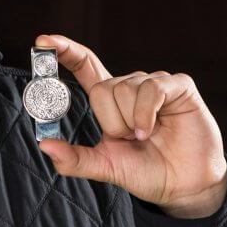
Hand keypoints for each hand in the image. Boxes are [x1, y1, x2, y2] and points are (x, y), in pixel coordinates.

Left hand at [34, 34, 226, 218]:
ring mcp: (155, 83)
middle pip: (103, 88)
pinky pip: (151, 88)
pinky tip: (152, 128)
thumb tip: (44, 144)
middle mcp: (131, 87)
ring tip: (146, 136)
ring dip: (131, 121)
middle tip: (129, 139)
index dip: (65, 51)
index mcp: (111, 101)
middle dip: (111, 121)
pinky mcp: (178, 85)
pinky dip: (146, 114)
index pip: (85, 66)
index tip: (43, 41)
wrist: (184, 186)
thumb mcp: (106, 167)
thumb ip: (75, 159)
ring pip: (125, 89)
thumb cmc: (147, 172)